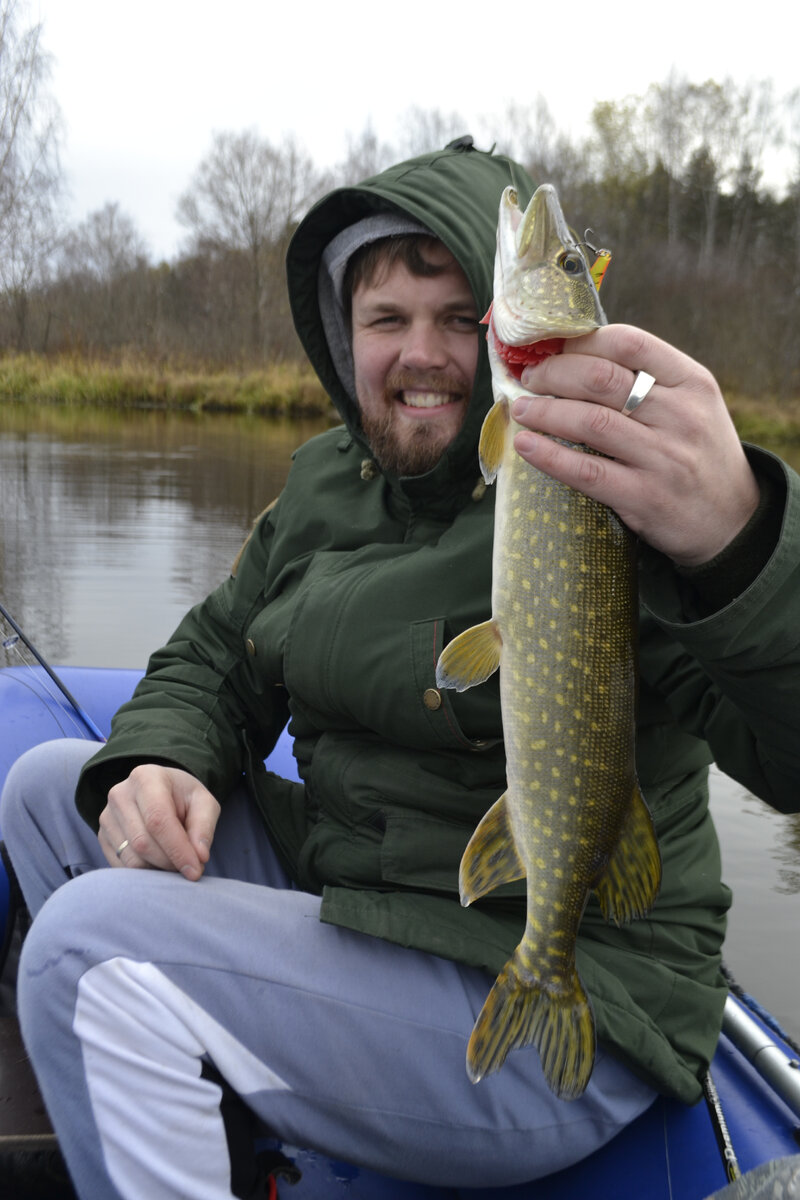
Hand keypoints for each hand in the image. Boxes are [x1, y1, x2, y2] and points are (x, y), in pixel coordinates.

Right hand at [98, 764, 219, 879]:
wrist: (160, 793)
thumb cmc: (184, 798)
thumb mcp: (204, 803)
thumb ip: (204, 827)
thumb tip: (199, 857)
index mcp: (146, 778)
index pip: (158, 820)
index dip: (177, 849)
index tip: (195, 871)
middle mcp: (120, 795)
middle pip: (143, 843)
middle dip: (170, 863)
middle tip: (190, 867)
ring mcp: (106, 817)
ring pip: (131, 859)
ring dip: (158, 870)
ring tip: (176, 862)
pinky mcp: (102, 837)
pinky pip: (121, 867)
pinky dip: (144, 873)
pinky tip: (159, 863)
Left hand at [511, 324, 759, 565]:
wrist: (734, 521)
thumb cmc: (698, 454)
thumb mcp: (693, 405)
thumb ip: (648, 380)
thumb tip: (575, 357)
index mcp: (692, 382)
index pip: (629, 343)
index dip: (580, 343)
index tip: (552, 350)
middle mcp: (680, 415)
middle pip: (600, 378)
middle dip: (553, 374)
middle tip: (528, 379)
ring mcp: (663, 458)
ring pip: (589, 421)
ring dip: (544, 412)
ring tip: (520, 409)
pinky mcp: (644, 497)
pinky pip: (587, 472)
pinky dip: (550, 456)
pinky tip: (526, 446)